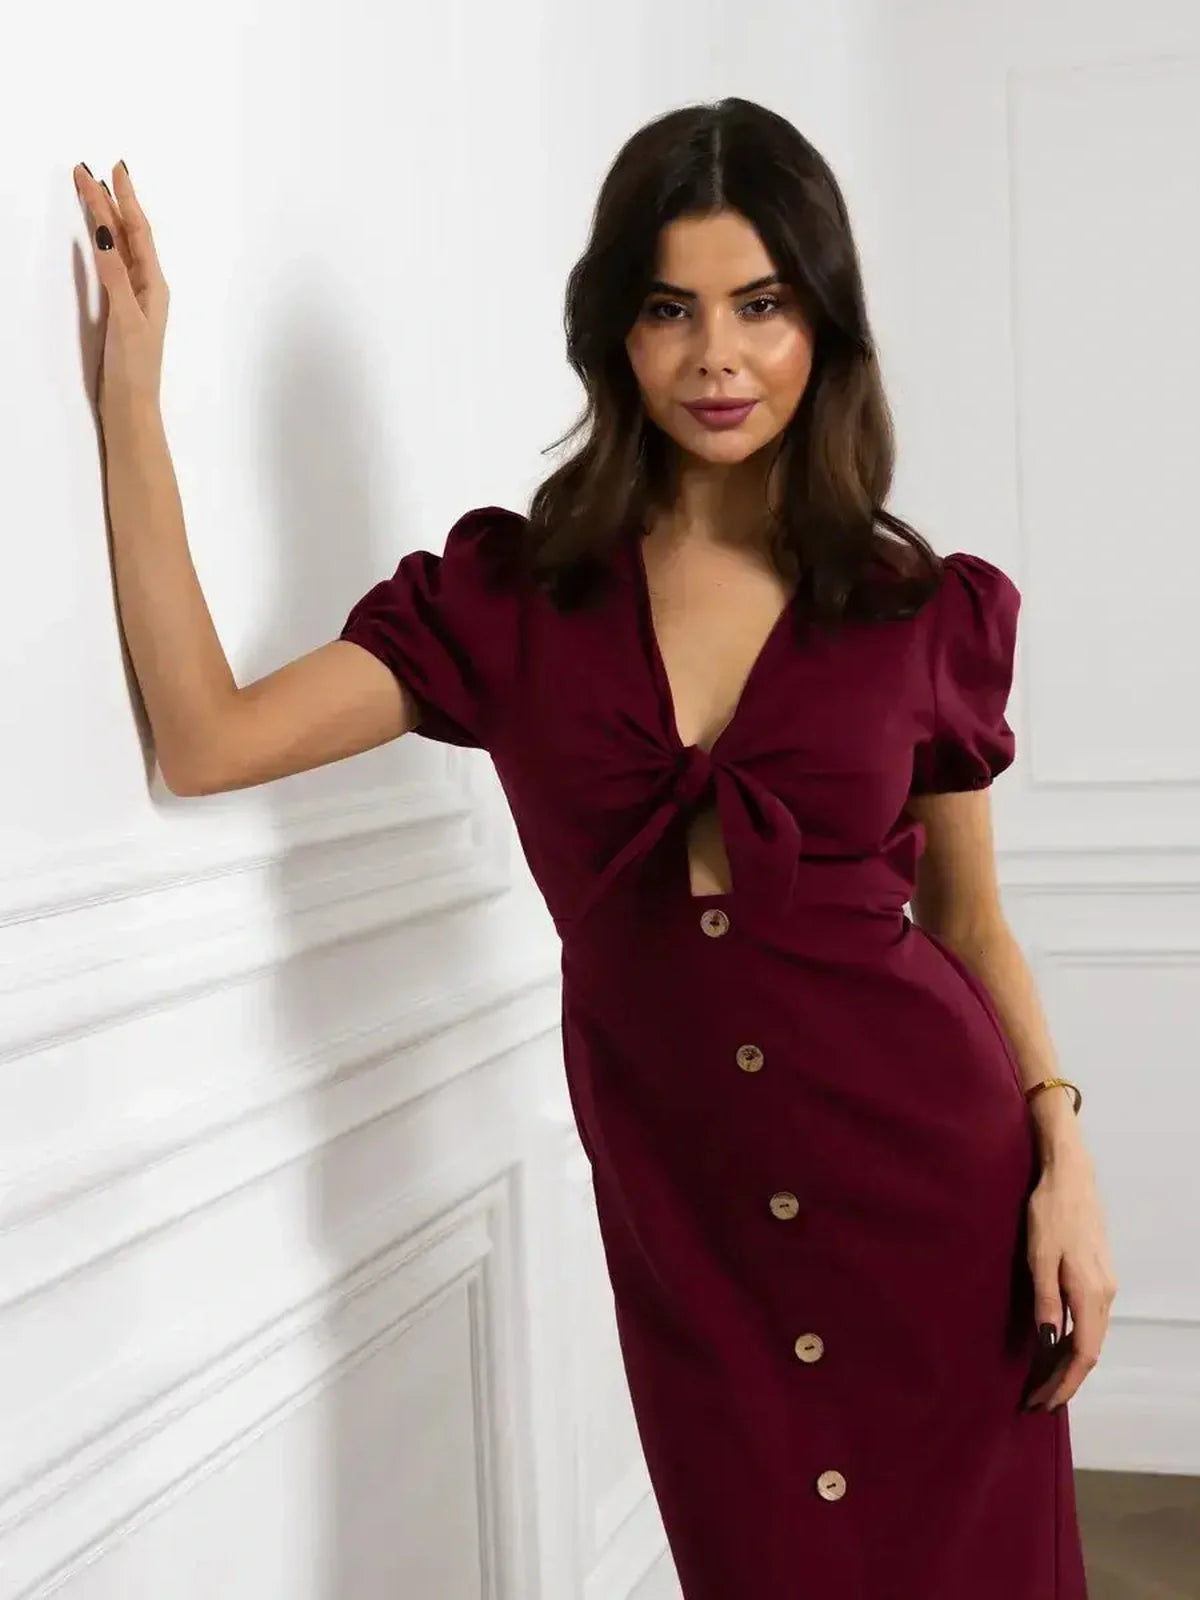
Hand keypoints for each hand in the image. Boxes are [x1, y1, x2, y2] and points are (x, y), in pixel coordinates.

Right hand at [73, 162, 167, 412]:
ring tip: (90, 191)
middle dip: (109, 202)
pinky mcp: (120, 309)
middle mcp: (147, 286)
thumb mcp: (126, 317)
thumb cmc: (135, 367)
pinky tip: (99, 235)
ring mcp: (133, 297)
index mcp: (154, 285)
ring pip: (119, 247)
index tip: (114, 170)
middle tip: (85, 172)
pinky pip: (112, 265)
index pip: (138, 232)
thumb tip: (107, 233)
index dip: (126, 200)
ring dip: (106, 219)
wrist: (131, 406)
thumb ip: (116, 275)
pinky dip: (103, 243)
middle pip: (127, 234)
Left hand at [1023, 1142, 1118, 1409]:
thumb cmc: (1050, 1212)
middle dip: (1063, 1381)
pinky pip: (1089, 1321)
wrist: (1071, 1177)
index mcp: (1090, 1293)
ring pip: (1090, 1338)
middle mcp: (1105, 1295)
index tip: (1040, 1402)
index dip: (1063, 1383)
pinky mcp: (1098, 1276)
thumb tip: (1047, 1343)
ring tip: (1041, 1381)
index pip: (1082, 1355)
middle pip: (1088, 1353)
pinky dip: (1072, 1342)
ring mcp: (1105, 1285)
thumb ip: (1045, 1300)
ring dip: (1067, 1363)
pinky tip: (1054, 1346)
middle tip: (1035, 1401)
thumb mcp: (1039, 1255)